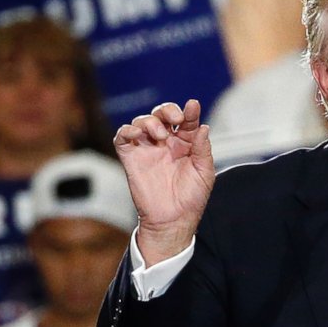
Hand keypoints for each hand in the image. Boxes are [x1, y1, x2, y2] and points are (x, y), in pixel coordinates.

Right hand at [114, 99, 215, 265]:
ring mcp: (147, 149)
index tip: (193, 106)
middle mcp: (165, 143)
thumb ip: (203, 149)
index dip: (189, 111)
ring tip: (160, 134)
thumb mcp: (205, 172)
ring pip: (142, 122)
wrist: (173, 220)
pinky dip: (126, 130)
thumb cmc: (191, 199)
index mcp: (185, 144)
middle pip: (161, 115)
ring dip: (150, 121)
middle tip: (175, 118)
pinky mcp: (131, 158)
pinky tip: (137, 134)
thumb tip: (203, 126)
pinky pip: (122, 137)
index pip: (185, 121)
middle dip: (167, 110)